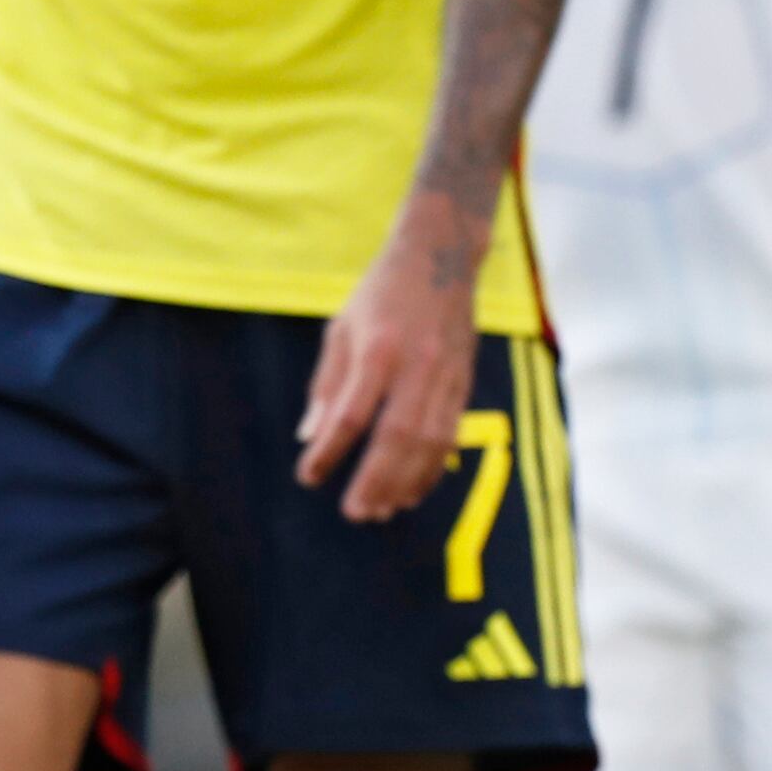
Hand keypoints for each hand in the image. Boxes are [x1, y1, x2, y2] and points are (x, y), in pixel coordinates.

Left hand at [296, 212, 481, 523]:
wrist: (440, 257)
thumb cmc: (381, 293)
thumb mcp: (342, 327)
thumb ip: (327, 384)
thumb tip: (309, 436)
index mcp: (378, 348)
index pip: (351, 413)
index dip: (329, 450)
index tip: (308, 475)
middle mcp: (415, 364)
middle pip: (396, 436)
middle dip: (375, 480)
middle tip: (354, 513)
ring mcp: (445, 375)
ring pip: (429, 442)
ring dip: (405, 483)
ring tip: (382, 510)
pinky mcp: (463, 382)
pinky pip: (449, 435)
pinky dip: (431, 468)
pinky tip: (413, 490)